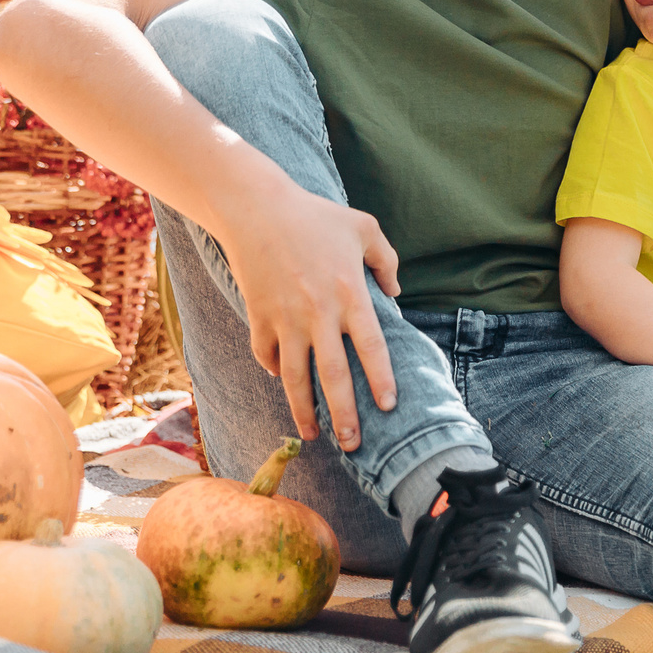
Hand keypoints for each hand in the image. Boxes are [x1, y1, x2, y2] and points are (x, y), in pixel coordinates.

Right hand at [215, 164, 400, 450]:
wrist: (256, 208)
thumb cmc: (315, 215)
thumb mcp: (364, 227)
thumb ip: (387, 261)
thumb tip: (396, 295)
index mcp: (349, 292)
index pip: (371, 346)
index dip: (381, 379)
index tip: (388, 406)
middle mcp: (319, 312)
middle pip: (334, 375)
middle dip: (344, 415)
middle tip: (353, 445)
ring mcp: (285, 318)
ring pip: (295, 376)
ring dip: (304, 409)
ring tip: (313, 435)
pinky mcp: (258, 316)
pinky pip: (267, 354)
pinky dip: (274, 370)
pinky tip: (284, 380)